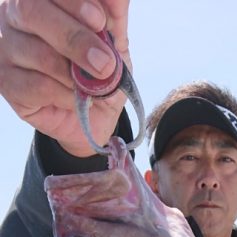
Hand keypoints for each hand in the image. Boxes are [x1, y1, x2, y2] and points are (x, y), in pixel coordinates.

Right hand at [0, 0, 129, 156]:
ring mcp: (6, 48)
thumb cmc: (97, 68)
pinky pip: (37, 85)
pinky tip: (77, 99)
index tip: (100, 21)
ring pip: (38, 53)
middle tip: (105, 63)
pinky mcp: (6, 82)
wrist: (95, 113)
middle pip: (31, 11)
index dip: (73, 2)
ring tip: (92, 87)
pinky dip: (65, 95)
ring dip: (73, 74)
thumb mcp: (113, 40)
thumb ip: (114, 16)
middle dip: (74, 37)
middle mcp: (12, 15)